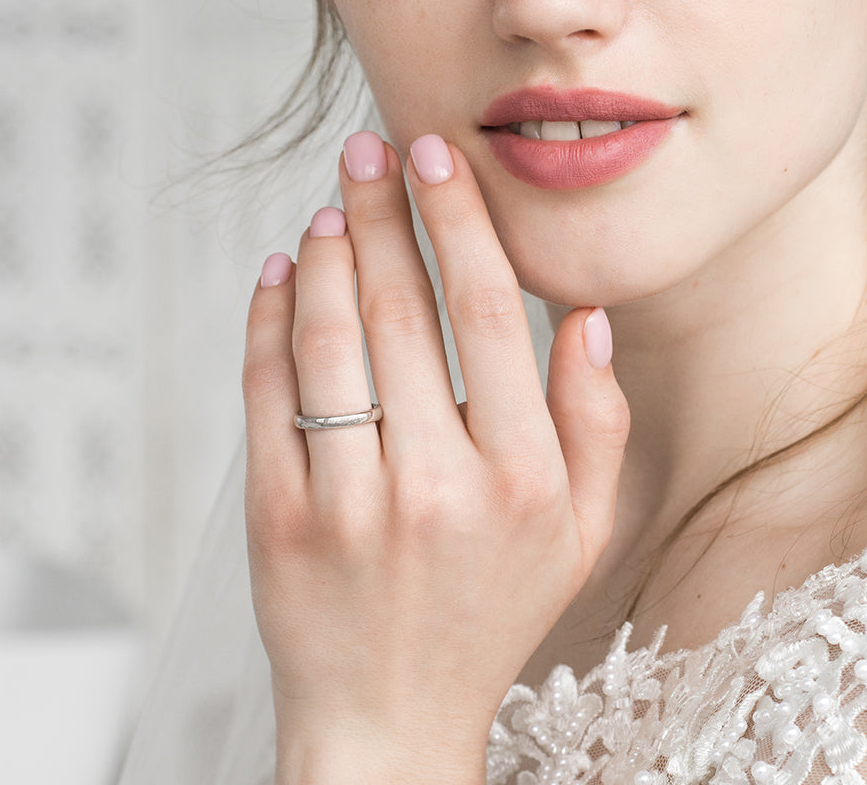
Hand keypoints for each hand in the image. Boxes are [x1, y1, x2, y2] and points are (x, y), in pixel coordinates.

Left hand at [243, 132, 629, 783]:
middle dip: (384, 211)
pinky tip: (281, 273)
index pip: (490, 314)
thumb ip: (598, 422)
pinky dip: (269, 320)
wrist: (390, 717)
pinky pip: (269, 394)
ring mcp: (351, 504)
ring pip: (331, 340)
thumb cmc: (492, 612)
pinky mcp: (279, 520)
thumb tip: (586, 314)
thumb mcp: (583, 532)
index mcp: (524, 478)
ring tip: (332, 204)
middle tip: (371, 149)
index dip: (461, 223)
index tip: (439, 161)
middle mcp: (440, 485)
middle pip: (403, 310)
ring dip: (328, 254)